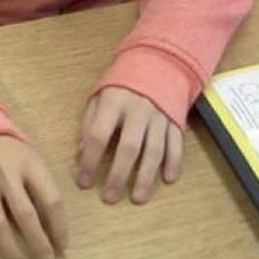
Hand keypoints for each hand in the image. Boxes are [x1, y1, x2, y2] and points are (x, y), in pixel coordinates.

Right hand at [0, 136, 67, 258]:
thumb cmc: (10, 156)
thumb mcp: (31, 162)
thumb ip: (42, 190)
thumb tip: (55, 232)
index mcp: (28, 163)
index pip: (50, 199)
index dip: (59, 227)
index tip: (63, 247)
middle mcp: (4, 173)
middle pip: (24, 214)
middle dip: (38, 243)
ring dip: (14, 251)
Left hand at [76, 87, 182, 203]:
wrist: (158, 60)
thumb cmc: (123, 82)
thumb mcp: (100, 94)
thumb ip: (89, 121)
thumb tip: (81, 153)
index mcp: (114, 101)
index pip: (99, 134)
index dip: (90, 160)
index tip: (83, 182)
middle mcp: (138, 109)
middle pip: (129, 147)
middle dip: (119, 175)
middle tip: (110, 197)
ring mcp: (159, 115)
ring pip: (154, 150)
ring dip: (146, 176)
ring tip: (138, 198)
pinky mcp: (176, 120)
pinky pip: (176, 144)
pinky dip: (173, 162)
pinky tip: (168, 179)